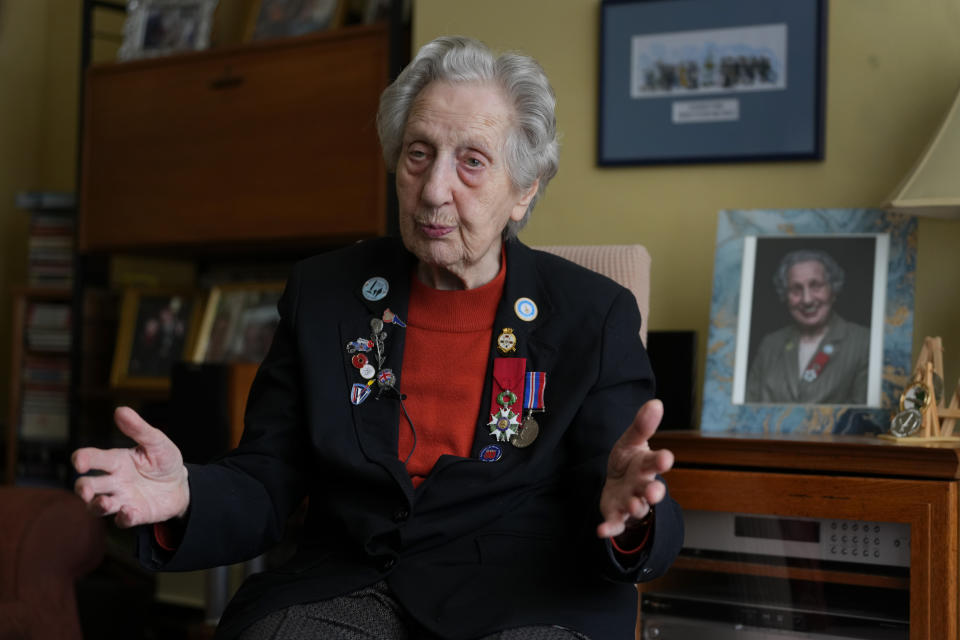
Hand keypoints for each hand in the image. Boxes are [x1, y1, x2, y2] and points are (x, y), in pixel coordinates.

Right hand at [72, 407, 189, 527]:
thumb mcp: (156, 442)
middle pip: (87, 486)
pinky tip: (130, 511)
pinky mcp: (134, 515)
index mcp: (116, 461)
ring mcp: (122, 499)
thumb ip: (139, 429)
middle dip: (83, 488)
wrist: (181, 485)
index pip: (92, 459)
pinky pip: (123, 520)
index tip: (80, 462)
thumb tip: (120, 410)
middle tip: (85, 489)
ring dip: (98, 505)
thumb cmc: (164, 461)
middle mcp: (113, 481)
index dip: (82, 459)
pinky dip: (124, 517)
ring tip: (105, 502)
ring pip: (98, 506)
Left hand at [597, 399, 673, 538]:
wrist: (618, 485)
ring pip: (636, 507)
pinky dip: (610, 528)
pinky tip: (601, 531)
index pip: (656, 462)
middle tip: (655, 491)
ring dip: (634, 507)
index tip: (666, 457)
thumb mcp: (631, 441)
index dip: (661, 460)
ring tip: (632, 505)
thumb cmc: (629, 463)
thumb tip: (656, 402)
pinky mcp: (617, 516)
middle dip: (654, 491)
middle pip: (651, 489)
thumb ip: (642, 425)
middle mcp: (642, 486)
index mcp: (647, 465)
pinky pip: (615, 524)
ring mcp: (630, 502)